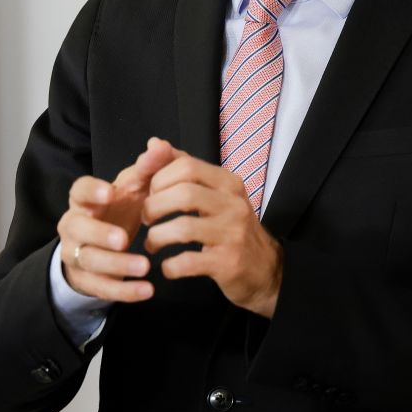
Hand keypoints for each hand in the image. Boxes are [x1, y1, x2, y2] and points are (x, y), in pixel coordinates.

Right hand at [58, 137, 184, 302]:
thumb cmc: (117, 212)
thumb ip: (147, 169)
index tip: (109, 193)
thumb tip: (160, 144)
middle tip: (124, 238)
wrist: (100, 248)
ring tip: (145, 267)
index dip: (91, 192)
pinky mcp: (86, 280)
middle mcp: (74, 225)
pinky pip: (101, 287)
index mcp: (85, 200)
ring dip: (116, 265)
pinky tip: (146, 290)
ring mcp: (76, 254)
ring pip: (89, 260)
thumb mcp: (132, 191)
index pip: (78, 191)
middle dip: (99, 234)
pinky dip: (124, 290)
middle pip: (78, 228)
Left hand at [141, 148, 283, 316]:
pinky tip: (167, 267)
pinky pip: (188, 261)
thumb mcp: (214, 192)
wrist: (265, 267)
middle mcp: (234, 204)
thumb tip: (154, 144)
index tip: (151, 195)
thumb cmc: (231, 226)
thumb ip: (182, 168)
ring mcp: (233, 234)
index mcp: (228, 183)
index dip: (159, 179)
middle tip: (146, 218)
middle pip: (184, 194)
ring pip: (183, 228)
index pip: (186, 166)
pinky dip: (169, 266)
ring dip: (157, 237)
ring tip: (151, 243)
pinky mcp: (228, 263)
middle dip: (154, 206)